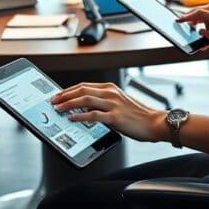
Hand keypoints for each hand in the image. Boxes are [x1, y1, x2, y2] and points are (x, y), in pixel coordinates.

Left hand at [50, 82, 166, 142]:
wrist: (156, 123)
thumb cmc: (138, 115)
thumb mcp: (119, 103)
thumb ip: (103, 102)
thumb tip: (83, 107)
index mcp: (110, 88)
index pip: (83, 85)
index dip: (68, 90)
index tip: (57, 94)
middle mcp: (110, 93)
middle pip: (81, 90)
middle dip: (64, 95)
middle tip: (53, 100)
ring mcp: (113, 104)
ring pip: (84, 100)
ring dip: (68, 104)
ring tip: (58, 108)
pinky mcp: (115, 117)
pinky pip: (93, 115)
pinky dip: (80, 116)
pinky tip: (72, 118)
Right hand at [175, 5, 208, 50]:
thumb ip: (203, 14)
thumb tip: (189, 16)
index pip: (194, 11)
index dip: (185, 16)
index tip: (176, 20)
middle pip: (194, 21)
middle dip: (189, 26)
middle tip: (182, 30)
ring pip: (197, 31)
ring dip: (195, 36)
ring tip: (194, 39)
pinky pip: (202, 39)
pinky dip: (202, 43)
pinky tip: (203, 46)